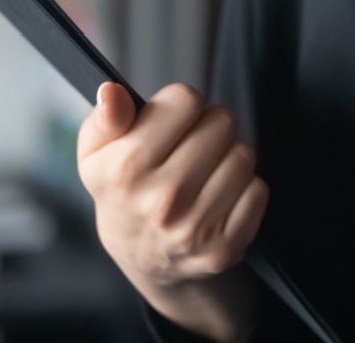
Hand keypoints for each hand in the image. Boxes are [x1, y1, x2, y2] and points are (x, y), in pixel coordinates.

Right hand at [78, 83, 267, 340]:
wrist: (145, 261)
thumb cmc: (124, 195)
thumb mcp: (97, 155)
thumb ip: (104, 118)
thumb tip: (111, 92)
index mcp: (125, 170)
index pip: (185, 99)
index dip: (181, 105)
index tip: (172, 123)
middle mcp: (161, 200)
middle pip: (221, 122)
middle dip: (209, 128)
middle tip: (191, 149)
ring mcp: (194, 228)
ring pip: (243, 154)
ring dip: (228, 158)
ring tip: (204, 174)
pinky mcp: (223, 248)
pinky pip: (257, 189)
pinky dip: (244, 190)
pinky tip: (218, 199)